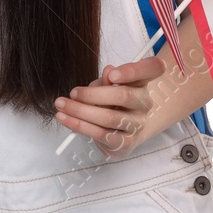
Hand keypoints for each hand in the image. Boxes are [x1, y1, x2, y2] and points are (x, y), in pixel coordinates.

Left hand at [54, 56, 172, 158]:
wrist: (123, 130)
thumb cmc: (112, 101)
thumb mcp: (108, 85)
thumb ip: (107, 79)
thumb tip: (108, 71)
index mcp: (142, 82)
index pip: (152, 69)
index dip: (133, 71)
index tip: (111, 73)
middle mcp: (145, 103)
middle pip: (124, 96)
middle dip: (93, 94)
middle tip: (73, 93)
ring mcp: (138, 124)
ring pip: (110, 117)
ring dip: (80, 111)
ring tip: (61, 106)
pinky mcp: (126, 142)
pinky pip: (102, 134)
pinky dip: (80, 126)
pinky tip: (66, 119)